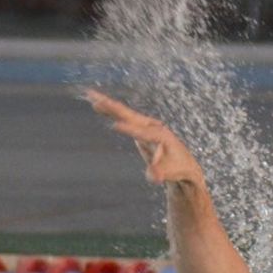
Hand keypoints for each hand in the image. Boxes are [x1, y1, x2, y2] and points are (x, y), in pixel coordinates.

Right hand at [83, 88, 203, 186]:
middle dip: (114, 108)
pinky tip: (97, 105)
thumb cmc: (177, 168)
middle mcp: (152, 126)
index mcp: (160, 136)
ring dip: (107, 104)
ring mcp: (145, 125)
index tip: (115, 126)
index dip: (130, 130)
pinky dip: (109, 110)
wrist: (182, 162)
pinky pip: (122, 116)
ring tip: (90, 95)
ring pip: (123, 112)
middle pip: (130, 115)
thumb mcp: (171, 173)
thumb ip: (160, 173)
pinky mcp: (139, 127)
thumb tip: (153, 177)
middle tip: (96, 99)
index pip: (143, 132)